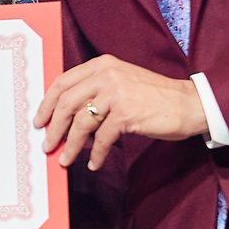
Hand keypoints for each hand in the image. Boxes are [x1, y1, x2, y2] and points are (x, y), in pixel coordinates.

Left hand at [35, 54, 207, 169]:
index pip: (62, 83)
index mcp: (100, 65)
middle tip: (47, 144)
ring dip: (70, 145)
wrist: (189, 103)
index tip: (39, 121)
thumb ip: (94, 91)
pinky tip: (93, 163)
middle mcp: (106, 75)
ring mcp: (116, 93)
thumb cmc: (152, 96)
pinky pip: (102, 139)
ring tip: (66, 159)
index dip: (46, 104)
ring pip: (81, 123)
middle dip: (53, 128)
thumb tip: (64, 116)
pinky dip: (96, 154)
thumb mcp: (120, 83)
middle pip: (66, 103)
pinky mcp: (127, 114)